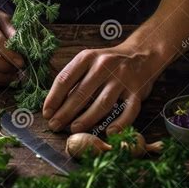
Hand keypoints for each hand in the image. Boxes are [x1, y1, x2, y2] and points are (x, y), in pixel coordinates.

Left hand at [42, 44, 163, 133]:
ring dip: (87, 119)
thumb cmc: (108, 62)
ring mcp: (122, 78)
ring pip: (102, 103)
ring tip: (74, 129)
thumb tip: (54, 105)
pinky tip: (109, 133)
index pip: (65, 79)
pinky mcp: (137, 91)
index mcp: (88, 58)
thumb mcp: (89, 62)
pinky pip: (129, 111)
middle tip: (55, 126)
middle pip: (81, 93)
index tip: (46, 113)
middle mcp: (105, 66)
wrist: (141, 54)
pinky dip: (120, 124)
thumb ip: (74, 79)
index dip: (53, 98)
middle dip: (65, 112)